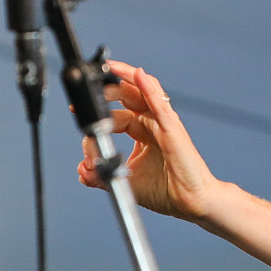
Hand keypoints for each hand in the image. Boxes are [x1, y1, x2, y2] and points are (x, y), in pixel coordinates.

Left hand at [75, 60, 225, 221]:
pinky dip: (149, 88)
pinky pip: (160, 104)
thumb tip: (82, 170)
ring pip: (144, 90)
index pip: (116, 115)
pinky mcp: (173, 129)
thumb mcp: (125, 181)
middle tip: (87, 92)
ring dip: (126, 76)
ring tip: (110, 66)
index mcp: (143, 132)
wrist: (191, 203)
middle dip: (106, 90)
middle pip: (128, 95)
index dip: (98, 115)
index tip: (79, 118)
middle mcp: (153, 123)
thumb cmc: (167, 191)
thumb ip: (101, 175)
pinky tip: (139, 75)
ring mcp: (163, 123)